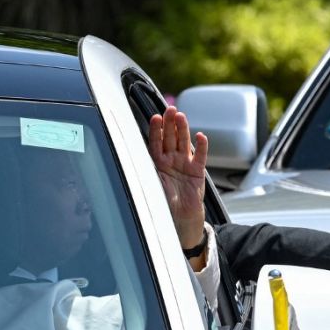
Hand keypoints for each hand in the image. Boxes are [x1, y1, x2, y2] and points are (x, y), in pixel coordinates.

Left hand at [148, 106, 208, 249]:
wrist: (179, 219)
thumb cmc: (163, 204)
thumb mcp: (149, 187)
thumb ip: (142, 174)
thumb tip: (127, 163)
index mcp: (157, 163)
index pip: (156, 142)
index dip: (156, 130)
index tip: (155, 117)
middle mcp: (171, 160)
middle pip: (170, 138)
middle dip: (169, 124)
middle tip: (170, 110)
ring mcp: (185, 164)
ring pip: (184, 142)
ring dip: (183, 129)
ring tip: (181, 116)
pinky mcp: (198, 171)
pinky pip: (200, 156)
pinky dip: (201, 147)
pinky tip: (200, 136)